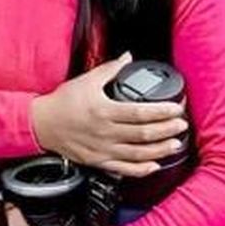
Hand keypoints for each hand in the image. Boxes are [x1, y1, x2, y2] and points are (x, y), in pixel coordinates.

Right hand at [28, 53, 187, 177]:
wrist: (42, 124)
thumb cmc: (62, 102)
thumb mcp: (86, 80)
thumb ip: (110, 69)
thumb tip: (127, 56)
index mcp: (104, 110)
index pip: (140, 112)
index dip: (162, 111)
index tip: (176, 108)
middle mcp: (105, 131)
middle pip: (143, 133)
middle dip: (167, 130)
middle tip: (182, 125)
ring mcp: (103, 149)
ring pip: (138, 153)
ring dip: (160, 150)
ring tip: (175, 144)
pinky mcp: (99, 161)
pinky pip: (124, 168)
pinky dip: (141, 169)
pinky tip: (154, 165)